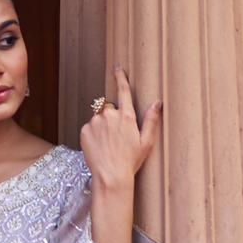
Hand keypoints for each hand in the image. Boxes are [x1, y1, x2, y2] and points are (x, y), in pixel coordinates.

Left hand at [77, 67, 158, 186]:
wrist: (110, 175)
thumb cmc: (131, 161)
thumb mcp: (146, 142)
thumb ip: (151, 120)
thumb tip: (157, 103)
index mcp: (126, 116)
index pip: (123, 91)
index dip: (120, 77)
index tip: (117, 67)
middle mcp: (110, 115)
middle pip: (109, 108)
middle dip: (112, 117)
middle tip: (116, 137)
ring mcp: (95, 122)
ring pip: (98, 118)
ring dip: (102, 125)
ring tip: (108, 144)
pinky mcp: (85, 130)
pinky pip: (89, 127)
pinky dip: (93, 134)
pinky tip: (99, 147)